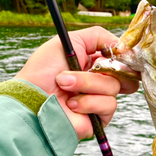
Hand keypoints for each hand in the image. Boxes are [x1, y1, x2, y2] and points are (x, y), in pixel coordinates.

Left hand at [15, 26, 138, 139]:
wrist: (32, 98)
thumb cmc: (44, 70)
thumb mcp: (71, 41)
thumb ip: (99, 37)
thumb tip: (122, 46)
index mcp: (92, 64)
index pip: (120, 60)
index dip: (123, 57)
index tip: (119, 53)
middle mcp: (97, 82)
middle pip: (123, 74)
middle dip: (105, 69)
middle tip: (89, 69)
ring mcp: (99, 101)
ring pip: (113, 88)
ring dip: (87, 84)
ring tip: (65, 85)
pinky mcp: (99, 119)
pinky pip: (108, 105)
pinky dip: (88, 102)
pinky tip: (71, 104)